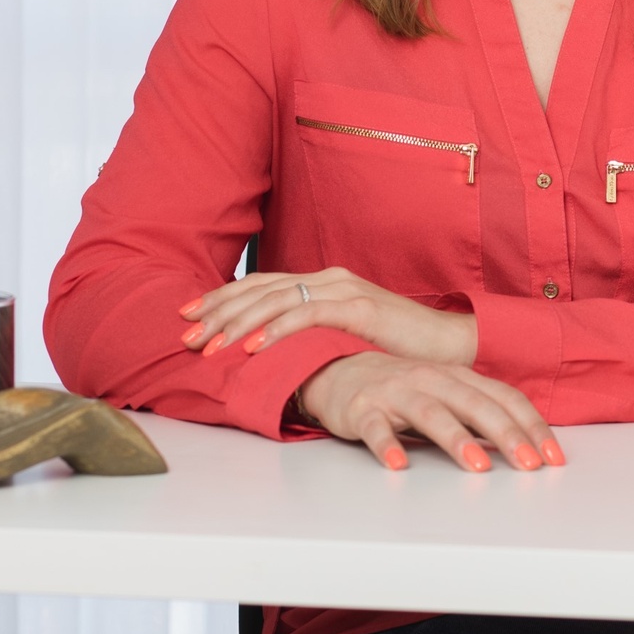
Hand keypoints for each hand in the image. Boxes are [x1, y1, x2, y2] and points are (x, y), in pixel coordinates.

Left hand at [178, 266, 476, 364]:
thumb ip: (311, 338)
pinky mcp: (359, 306)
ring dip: (238, 323)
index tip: (188, 315)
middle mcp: (328, 278)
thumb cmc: (396, 347)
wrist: (448, 345)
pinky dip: (277, 329)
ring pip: (276, 300)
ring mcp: (343, 289)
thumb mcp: (344, 338)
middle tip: (185, 333)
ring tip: (210, 344)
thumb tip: (269, 355)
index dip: (221, 298)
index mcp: (322, 282)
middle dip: (218, 311)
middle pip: (259, 289)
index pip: (260, 285)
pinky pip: (308, 314)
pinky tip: (253, 345)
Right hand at [297, 352, 566, 472]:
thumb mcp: (446, 393)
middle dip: (506, 434)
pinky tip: (400, 464)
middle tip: (529, 464)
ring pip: (430, 413)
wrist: (337, 370)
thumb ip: (480, 412)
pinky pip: (375, 428)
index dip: (532, 425)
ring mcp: (395, 392)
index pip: (504, 398)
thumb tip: (524, 444)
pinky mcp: (362, 409)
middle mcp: (430, 379)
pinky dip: (388, 445)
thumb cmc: (401, 387)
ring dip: (456, 439)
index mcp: (457, 376)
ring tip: (478, 465)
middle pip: (474, 404)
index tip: (554, 457)